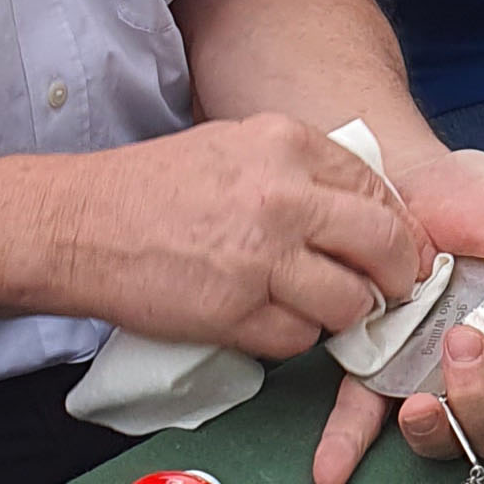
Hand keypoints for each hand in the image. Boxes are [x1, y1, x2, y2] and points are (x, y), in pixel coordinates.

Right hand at [54, 118, 423, 357]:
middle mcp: (283, 195)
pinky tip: (265, 318)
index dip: (400, 231)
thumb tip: (364, 212)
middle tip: (387, 292)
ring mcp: (260, 256)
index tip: (402, 253)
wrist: (80, 223)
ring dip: (339, 315)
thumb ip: (302, 172)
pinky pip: (297, 339)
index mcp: (287, 144)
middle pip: (382, 246)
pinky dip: (291, 337)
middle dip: (395, 277)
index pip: (379, 191)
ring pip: (347, 303)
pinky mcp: (235, 310)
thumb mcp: (238, 146)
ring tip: (311, 305)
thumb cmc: (156, 188)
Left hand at [311, 147, 483, 483]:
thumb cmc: (467, 193)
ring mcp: (428, 375)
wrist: (395, 172)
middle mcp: (483, 369)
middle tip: (461, 344)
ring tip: (416, 403)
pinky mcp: (374, 371)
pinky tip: (332, 469)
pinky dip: (348, 447)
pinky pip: (363, 419)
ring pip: (446, 437)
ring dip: (437, 433)